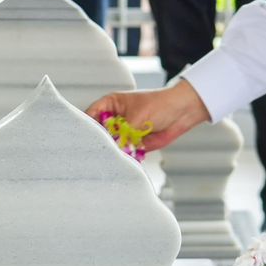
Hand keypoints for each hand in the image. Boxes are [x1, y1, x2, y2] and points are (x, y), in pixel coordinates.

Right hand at [84, 80, 210, 152]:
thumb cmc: (160, 105)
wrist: (182, 113)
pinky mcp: (133, 143)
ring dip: (111, 152)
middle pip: (98, 132)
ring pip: (110, 144)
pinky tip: (122, 160)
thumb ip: (121, 133)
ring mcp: (124, 131)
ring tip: (108, 158)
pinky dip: (123, 158)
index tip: (83, 138)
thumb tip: (110, 146)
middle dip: (98, 142)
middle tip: (94, 152)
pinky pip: (123, 153)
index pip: (90, 115)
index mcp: (111, 104)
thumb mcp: (136, 117)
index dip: (85, 126)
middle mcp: (115, 118)